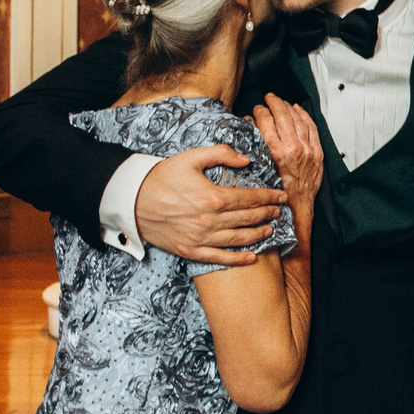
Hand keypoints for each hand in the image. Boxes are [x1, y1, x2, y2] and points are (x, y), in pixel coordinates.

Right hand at [135, 142, 286, 266]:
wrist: (132, 200)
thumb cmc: (162, 177)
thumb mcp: (191, 157)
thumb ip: (221, 154)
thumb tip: (246, 159)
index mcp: (213, 197)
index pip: (250, 198)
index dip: (269, 197)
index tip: (281, 196)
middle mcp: (210, 220)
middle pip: (248, 218)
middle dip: (267, 214)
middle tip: (279, 211)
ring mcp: (201, 238)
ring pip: (239, 239)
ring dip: (258, 235)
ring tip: (270, 230)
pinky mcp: (190, 251)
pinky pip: (219, 258)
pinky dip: (238, 259)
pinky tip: (252, 257)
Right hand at [252, 95, 322, 223]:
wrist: (297, 205)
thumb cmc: (276, 191)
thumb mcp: (261, 168)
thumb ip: (256, 145)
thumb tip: (250, 125)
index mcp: (276, 152)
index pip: (266, 122)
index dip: (260, 111)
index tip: (257, 109)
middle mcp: (293, 148)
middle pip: (283, 116)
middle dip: (274, 103)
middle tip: (269, 98)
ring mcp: (307, 149)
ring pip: (298, 119)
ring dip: (288, 107)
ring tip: (282, 102)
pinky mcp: (317, 152)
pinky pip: (312, 127)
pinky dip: (304, 116)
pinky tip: (298, 110)